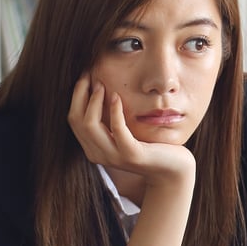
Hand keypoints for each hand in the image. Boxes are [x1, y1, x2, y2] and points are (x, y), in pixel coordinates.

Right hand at [67, 74, 194, 185]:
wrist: (172, 169)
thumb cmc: (150, 146)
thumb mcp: (124, 132)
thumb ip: (110, 120)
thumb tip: (100, 87)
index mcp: (93, 149)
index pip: (74, 120)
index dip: (76, 96)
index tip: (84, 76)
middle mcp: (98, 154)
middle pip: (77, 120)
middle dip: (80, 94)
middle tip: (90, 75)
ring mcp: (114, 156)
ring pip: (90, 125)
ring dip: (94, 101)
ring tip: (101, 84)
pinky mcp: (131, 154)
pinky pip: (116, 129)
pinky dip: (114, 111)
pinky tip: (117, 96)